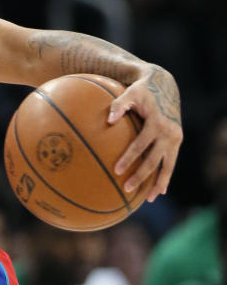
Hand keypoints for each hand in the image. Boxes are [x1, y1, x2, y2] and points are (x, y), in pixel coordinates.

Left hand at [109, 67, 182, 201]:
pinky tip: (160, 191)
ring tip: (149, 199)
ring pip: (167, 165)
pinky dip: (166, 176)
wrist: (164, 86)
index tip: (116, 170)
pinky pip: (171, 162)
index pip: (140, 145)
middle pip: (154, 160)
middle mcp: (169, 133)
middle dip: (141, 176)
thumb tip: (108, 120)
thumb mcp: (130, 93)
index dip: (129, 158)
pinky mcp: (177, 141)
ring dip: (159, 182)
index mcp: (157, 123)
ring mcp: (175, 139)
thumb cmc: (141, 90)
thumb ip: (118, 105)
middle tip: (127, 189)